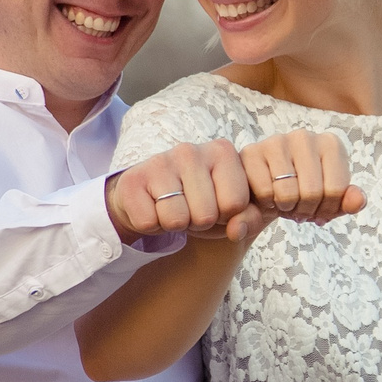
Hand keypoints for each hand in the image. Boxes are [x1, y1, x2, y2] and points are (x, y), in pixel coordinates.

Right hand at [107, 140, 259, 242]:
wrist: (151, 197)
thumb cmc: (199, 201)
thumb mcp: (230, 209)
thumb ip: (248, 219)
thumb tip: (237, 231)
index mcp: (222, 152)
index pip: (235, 204)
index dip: (225, 216)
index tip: (214, 204)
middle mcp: (191, 150)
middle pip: (206, 216)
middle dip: (198, 223)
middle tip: (189, 208)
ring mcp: (159, 161)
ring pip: (177, 221)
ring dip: (174, 225)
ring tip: (171, 208)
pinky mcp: (132, 179)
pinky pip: (149, 223)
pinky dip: (151, 225)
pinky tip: (151, 207)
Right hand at [241, 129, 366, 225]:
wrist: (268, 192)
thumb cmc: (304, 194)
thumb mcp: (331, 202)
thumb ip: (349, 202)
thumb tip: (359, 201)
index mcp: (331, 144)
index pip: (337, 191)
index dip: (328, 210)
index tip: (320, 208)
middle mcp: (305, 136)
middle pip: (313, 193)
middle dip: (306, 211)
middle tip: (300, 208)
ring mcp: (277, 141)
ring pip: (288, 194)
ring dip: (286, 209)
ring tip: (285, 203)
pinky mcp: (251, 152)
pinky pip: (265, 192)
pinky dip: (267, 204)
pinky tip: (268, 197)